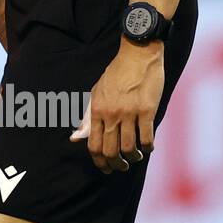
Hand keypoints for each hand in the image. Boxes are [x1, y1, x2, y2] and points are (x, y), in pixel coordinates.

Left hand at [71, 42, 163, 172]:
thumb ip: (87, 117)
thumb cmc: (116, 74)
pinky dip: (148, 147)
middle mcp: (111, 114)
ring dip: (134, 158)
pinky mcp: (147, 110)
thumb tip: (74, 137)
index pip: (93, 145)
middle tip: (123, 167)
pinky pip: (147, 137)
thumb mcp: (96, 93)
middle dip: (116, 164)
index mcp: (96, 110)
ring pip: (130, 148)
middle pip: (110, 150)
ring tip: (137, 157)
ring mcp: (129, 113)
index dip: (99, 161)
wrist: (137, 55)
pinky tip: (148, 147)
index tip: (106, 167)